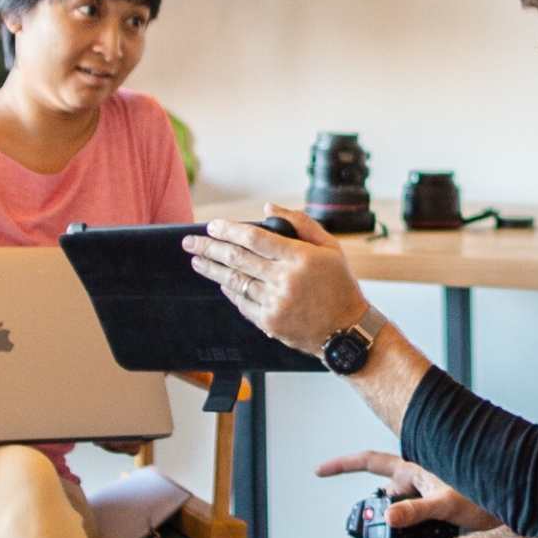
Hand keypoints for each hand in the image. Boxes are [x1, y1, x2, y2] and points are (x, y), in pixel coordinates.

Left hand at [186, 206, 371, 353]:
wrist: (347, 330)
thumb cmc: (340, 285)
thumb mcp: (330, 248)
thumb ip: (300, 223)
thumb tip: (267, 207)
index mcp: (300, 257)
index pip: (254, 237)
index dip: (229, 230)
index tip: (213, 226)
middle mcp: (284, 279)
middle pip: (237, 259)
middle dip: (209, 248)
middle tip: (189, 242)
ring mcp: (275, 303)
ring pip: (234, 281)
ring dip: (212, 270)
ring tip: (197, 261)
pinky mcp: (269, 323)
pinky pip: (242, 303)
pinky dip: (229, 291)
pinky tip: (221, 282)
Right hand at [318, 449, 493, 533]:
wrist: (518, 498)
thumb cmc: (488, 492)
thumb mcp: (447, 504)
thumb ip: (417, 510)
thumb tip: (388, 516)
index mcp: (415, 468)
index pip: (370, 462)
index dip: (343, 465)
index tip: (320, 470)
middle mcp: (420, 475)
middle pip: (384, 488)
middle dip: (375, 506)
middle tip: (369, 528)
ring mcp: (430, 489)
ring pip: (401, 503)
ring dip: (399, 521)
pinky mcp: (441, 504)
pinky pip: (416, 515)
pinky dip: (413, 529)